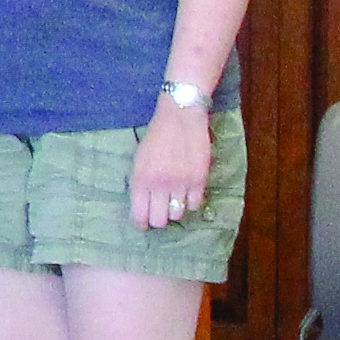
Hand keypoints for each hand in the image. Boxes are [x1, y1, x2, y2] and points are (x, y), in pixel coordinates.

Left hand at [131, 96, 214, 229]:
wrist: (180, 116)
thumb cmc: (157, 136)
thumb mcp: (140, 159)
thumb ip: (141, 183)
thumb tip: (143, 206)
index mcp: (141, 179)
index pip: (139, 215)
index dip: (141, 223)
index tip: (143, 223)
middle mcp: (160, 185)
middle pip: (159, 220)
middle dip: (158, 219)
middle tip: (160, 212)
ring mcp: (181, 183)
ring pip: (178, 215)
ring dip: (175, 210)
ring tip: (174, 198)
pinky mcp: (199, 180)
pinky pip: (195, 205)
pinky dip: (191, 202)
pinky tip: (187, 192)